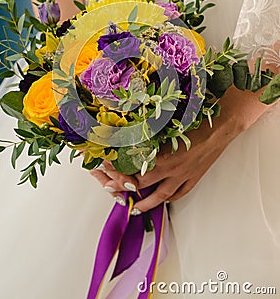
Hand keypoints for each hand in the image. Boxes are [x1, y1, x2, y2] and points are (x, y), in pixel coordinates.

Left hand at [90, 87, 271, 210]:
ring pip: (161, 195)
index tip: (107, 168)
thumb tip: (129, 137)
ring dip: (146, 202)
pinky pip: (180, 193)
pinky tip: (162, 200)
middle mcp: (171, 169)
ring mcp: (184, 176)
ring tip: (136, 207)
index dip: (119, 170)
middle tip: (114, 190)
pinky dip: (169, 198)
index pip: (134, 168)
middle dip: (127, 188)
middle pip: (144, 184)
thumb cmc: (195, 120)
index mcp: (162, 155)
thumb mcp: (167, 125)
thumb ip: (149, 135)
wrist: (221, 126)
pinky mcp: (194, 177)